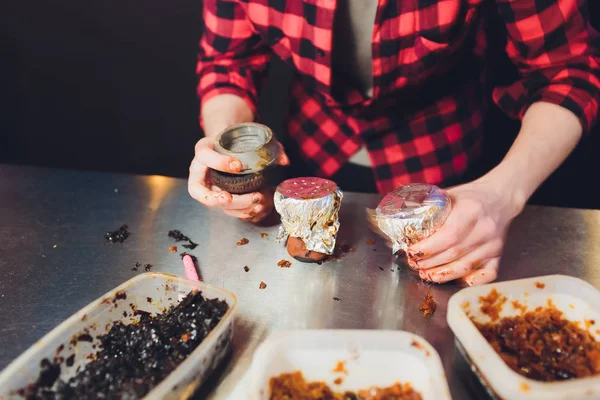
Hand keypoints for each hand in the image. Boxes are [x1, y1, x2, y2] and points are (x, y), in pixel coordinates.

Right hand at [188, 136, 289, 221]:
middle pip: (205, 193)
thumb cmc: (234, 142)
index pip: (204, 155)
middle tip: (253, 196)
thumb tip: (284, 160)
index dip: (219, 163)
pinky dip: (242, 212)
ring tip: (258, 202)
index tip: (238, 165)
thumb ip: (266, 146)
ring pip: (218, 206)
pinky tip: (256, 209)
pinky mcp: (220, 199)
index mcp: (202, 153)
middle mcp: (200, 174)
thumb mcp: (246, 136)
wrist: (227, 148)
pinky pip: (227, 210)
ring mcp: (209, 189)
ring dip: (238, 207)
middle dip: (231, 198)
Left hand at [406, 177, 523, 285]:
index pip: (448, 235)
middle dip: (429, 263)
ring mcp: (493, 244)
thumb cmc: (471, 196)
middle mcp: (484, 229)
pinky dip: (470, 281)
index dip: (427, 248)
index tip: (411, 252)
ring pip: (465, 267)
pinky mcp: (499, 254)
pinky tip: (455, 280)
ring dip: (442, 274)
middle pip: (453, 254)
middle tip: (414, 264)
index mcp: (470, 210)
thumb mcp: (450, 195)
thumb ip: (429, 207)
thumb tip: (402, 220)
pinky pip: (487, 275)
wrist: (501, 197)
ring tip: (427, 274)